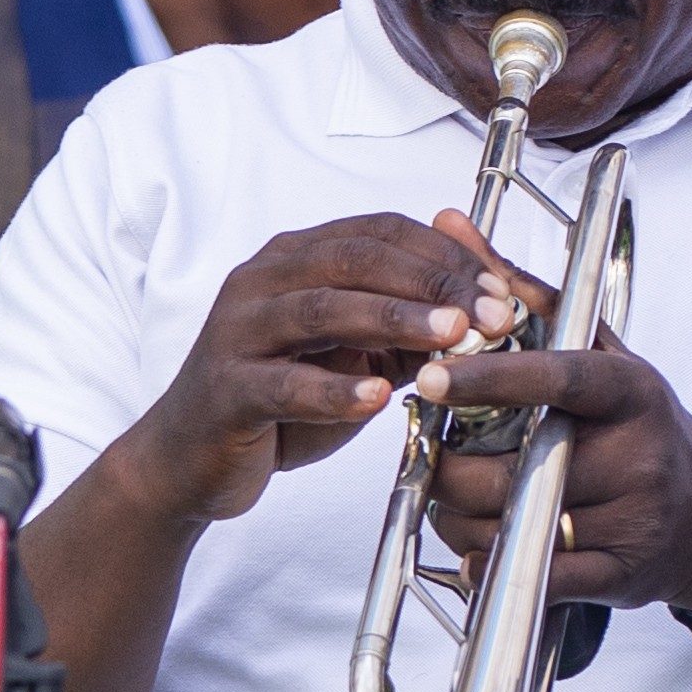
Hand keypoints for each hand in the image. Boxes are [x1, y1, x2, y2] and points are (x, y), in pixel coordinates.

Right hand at [104, 214, 516, 531]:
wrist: (189, 460)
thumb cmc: (279, 401)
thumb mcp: (357, 354)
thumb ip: (409, 323)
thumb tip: (487, 295)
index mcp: (293, 259)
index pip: (379, 232)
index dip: (447, 255)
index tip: (502, 290)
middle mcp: (261, 282)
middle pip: (355, 259)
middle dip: (433, 284)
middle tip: (491, 315)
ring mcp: (237, 333)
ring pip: (321, 309)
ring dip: (395, 321)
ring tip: (452, 341)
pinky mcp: (224, 390)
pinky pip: (283, 384)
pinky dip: (335, 390)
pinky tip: (378, 398)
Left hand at [394, 209, 691, 612]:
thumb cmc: (636, 424)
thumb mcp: (598, 351)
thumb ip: (522, 291)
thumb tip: (449, 225)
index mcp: (629, 391)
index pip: (558, 378)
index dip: (490, 378)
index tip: (430, 374)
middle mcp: (637, 453)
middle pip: (509, 465)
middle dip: (449, 465)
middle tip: (431, 452)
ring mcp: (633, 517)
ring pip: (506, 522)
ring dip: (457, 516)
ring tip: (455, 495)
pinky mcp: (622, 574)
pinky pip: (532, 575)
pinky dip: (490, 565)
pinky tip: (480, 548)